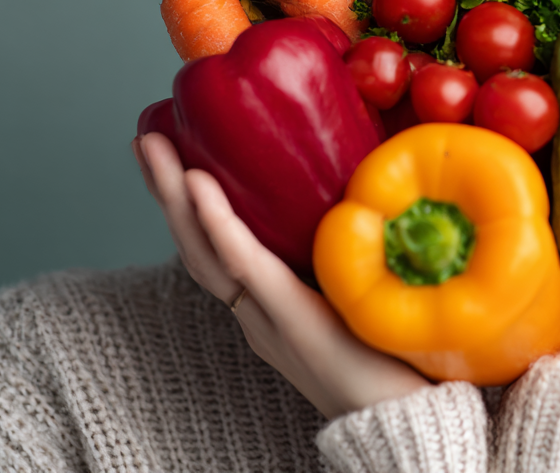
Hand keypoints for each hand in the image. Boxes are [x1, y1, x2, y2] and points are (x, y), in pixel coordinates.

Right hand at [133, 132, 427, 417]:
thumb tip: (373, 183)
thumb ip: (353, 247)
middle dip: (167, 189)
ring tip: (154, 147)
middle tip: (146, 135)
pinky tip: (200, 186)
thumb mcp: (364, 285)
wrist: (413, 422)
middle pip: (198, 242)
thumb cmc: (398, 353)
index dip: (193, 198)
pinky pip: (246, 267)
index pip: (219, 242)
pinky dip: (219, 225)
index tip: (178, 148)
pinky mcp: (291, 318)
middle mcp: (258, 309)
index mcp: (272, 300)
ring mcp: (269, 315)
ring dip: (176, 195)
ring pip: (208, 250)